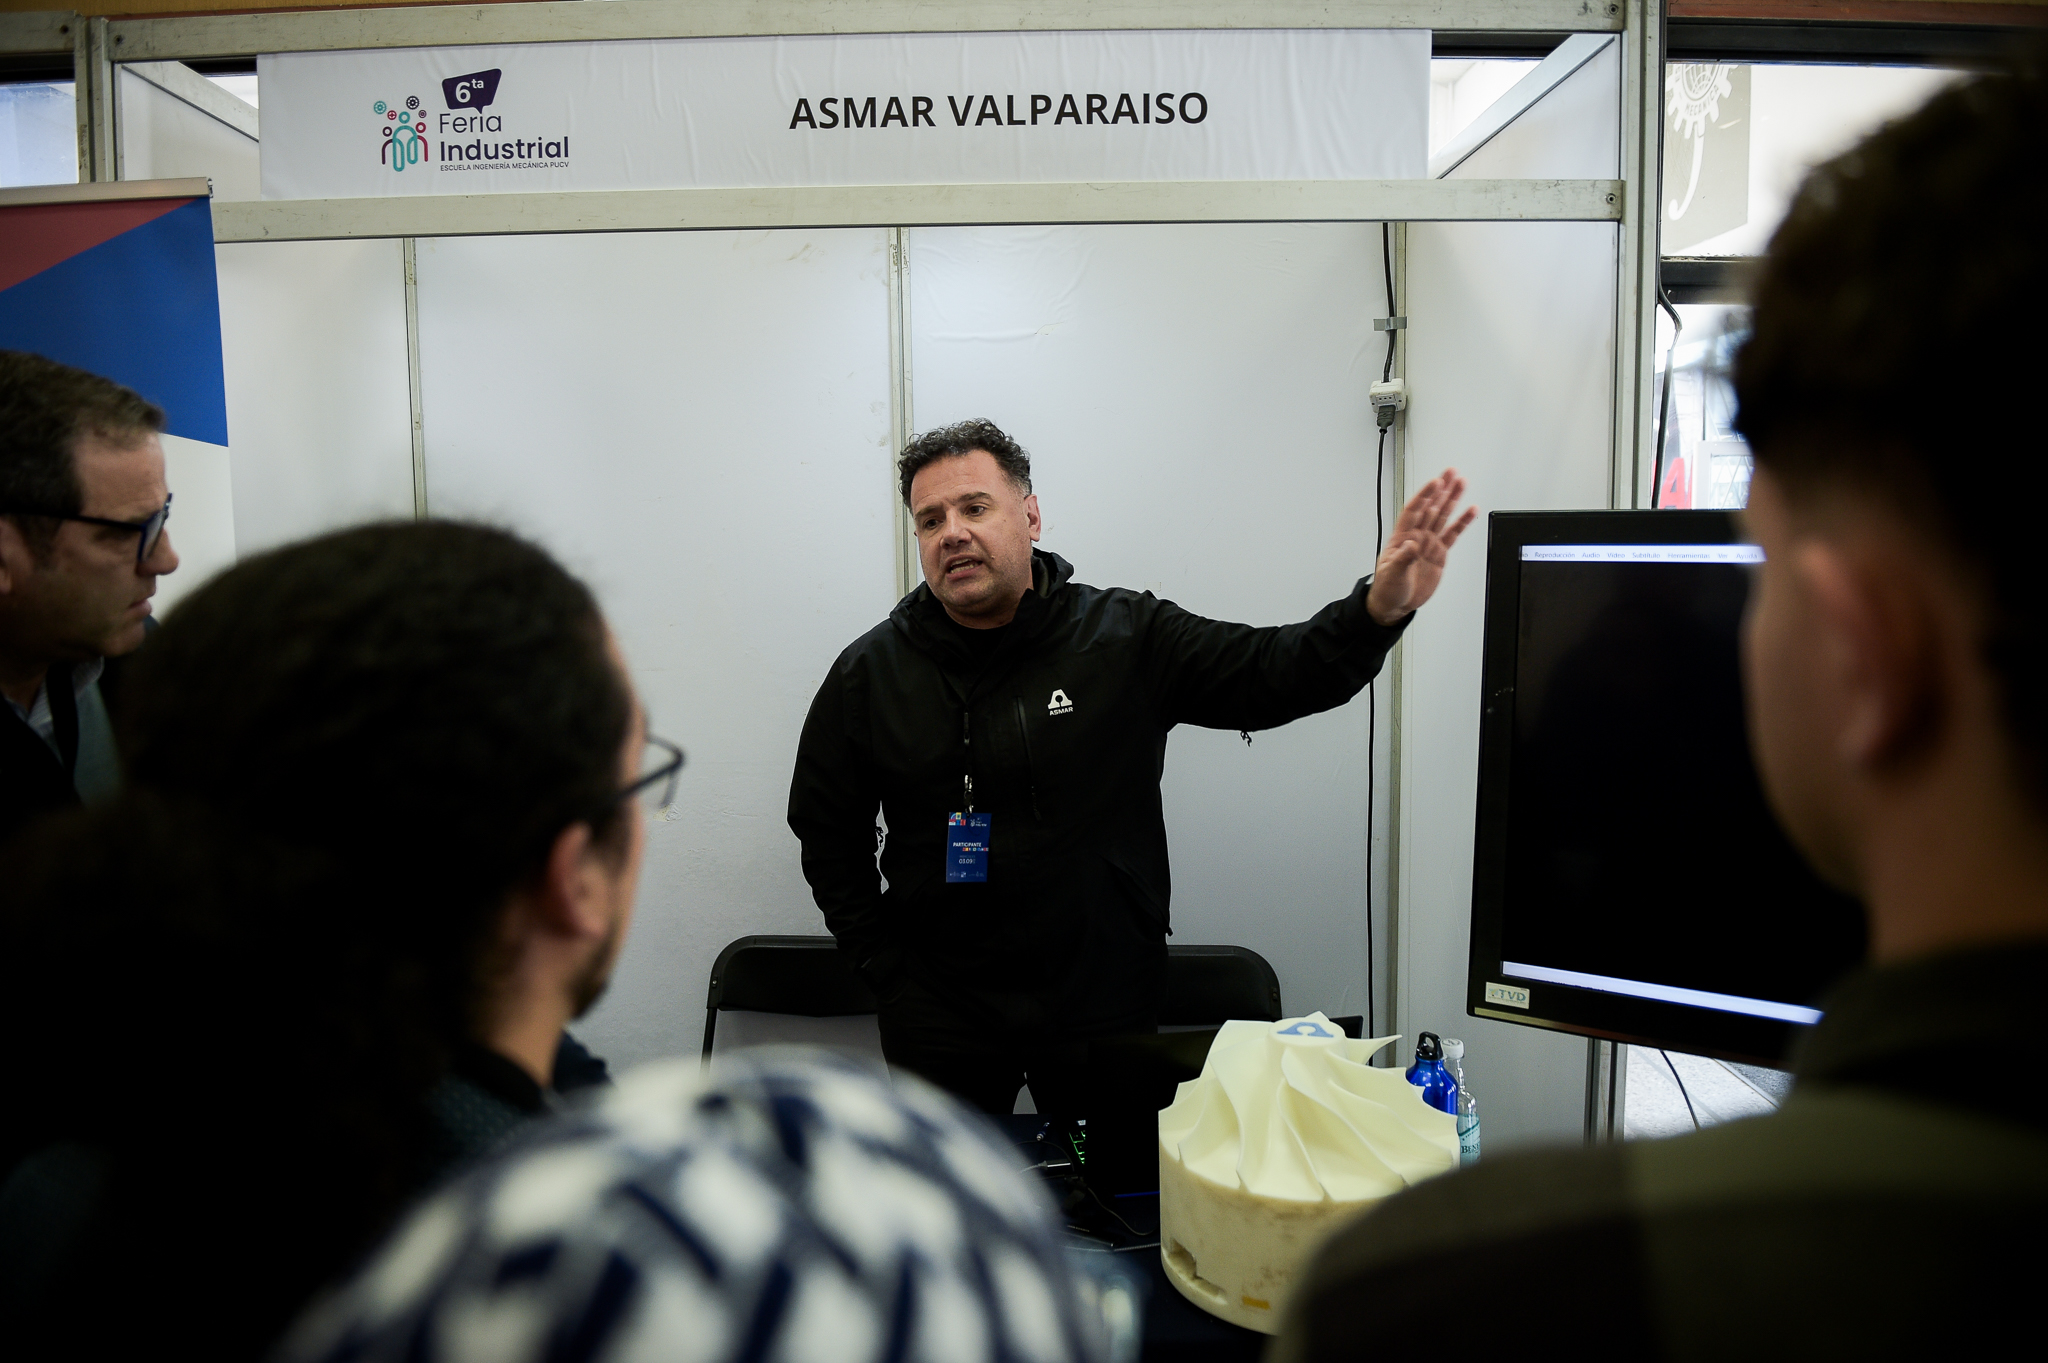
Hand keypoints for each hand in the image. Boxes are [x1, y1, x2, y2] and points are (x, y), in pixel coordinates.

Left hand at [1366, 469, 1476, 625]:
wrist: (1395, 604)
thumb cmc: (1387, 588)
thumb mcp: (1391, 574)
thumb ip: (1402, 559)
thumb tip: (1410, 545)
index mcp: (1402, 538)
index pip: (1414, 510)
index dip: (1425, 496)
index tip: (1435, 482)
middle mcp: (1416, 536)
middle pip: (1431, 507)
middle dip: (1441, 489)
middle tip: (1451, 472)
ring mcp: (1428, 544)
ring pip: (1443, 516)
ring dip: (1452, 499)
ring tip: (1462, 483)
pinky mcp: (1439, 554)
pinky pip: (1452, 534)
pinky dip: (1462, 522)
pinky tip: (1470, 511)